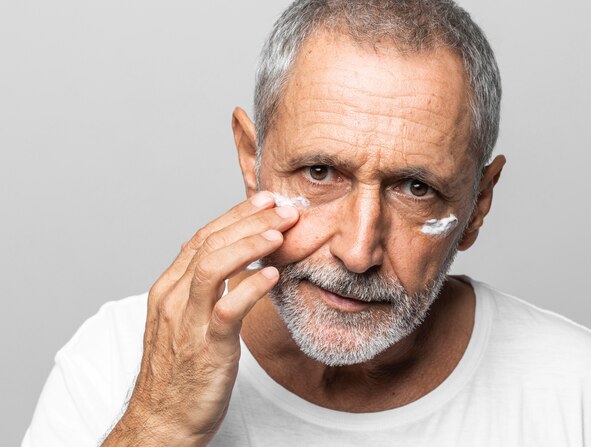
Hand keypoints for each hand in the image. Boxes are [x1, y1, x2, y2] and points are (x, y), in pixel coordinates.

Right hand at [101, 191, 298, 445]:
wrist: (162, 420)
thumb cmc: (181, 371)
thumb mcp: (189, 321)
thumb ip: (208, 290)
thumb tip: (242, 264)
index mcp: (169, 288)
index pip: (202, 237)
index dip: (235, 215)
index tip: (265, 201)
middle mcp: (173, 297)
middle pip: (210, 242)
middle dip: (249, 220)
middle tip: (283, 208)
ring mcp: (187, 321)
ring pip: (213, 266)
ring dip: (250, 244)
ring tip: (280, 233)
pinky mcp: (204, 346)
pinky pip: (227, 308)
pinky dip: (251, 287)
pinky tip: (273, 275)